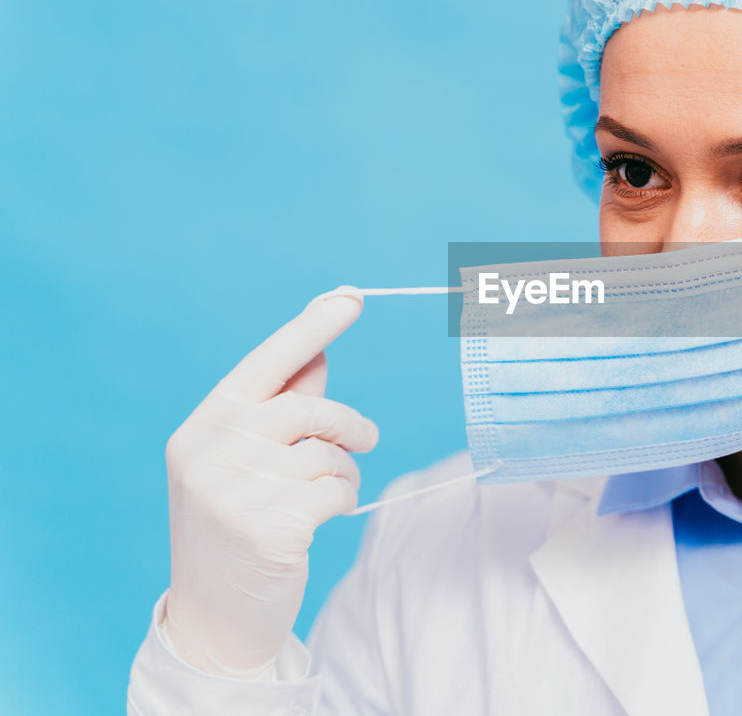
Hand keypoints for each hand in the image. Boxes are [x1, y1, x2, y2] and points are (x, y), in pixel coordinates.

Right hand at [161, 288, 377, 677]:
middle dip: (347, 422)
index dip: (312, 327)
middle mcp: (212, 453)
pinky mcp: (271, 527)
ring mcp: (237, 492)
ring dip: (345, 469)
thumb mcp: (242, 462)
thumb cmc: (235, 526)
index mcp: (202, 428)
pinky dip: (345, 499)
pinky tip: (326, 518)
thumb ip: (278, 409)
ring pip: (328, 452)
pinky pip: (338, 490)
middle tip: (366, 437)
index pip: (265, 363)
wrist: (213, 617)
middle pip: (307, 408)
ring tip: (334, 490)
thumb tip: (320, 354)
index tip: (352, 297)